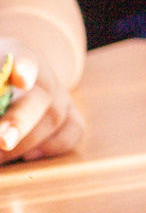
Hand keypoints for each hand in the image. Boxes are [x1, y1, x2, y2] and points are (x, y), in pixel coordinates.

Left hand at [0, 50, 85, 164]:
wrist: (17, 78)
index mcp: (15, 56)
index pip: (22, 57)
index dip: (23, 67)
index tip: (19, 79)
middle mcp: (44, 76)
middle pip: (41, 95)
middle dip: (20, 120)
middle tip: (3, 141)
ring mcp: (61, 96)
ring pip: (55, 119)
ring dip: (24, 142)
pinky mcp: (71, 116)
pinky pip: (72, 132)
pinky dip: (52, 146)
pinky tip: (27, 156)